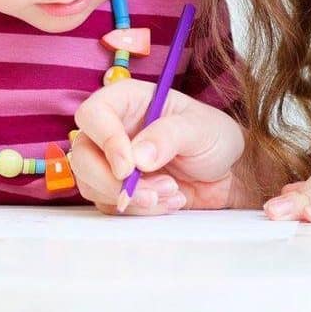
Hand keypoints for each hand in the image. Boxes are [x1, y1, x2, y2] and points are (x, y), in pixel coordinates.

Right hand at [70, 79, 244, 213]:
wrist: (228, 174)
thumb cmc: (215, 138)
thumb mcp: (201, 128)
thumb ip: (169, 136)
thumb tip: (138, 156)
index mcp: (128, 101)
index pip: (93, 114)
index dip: (105, 140)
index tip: (128, 166)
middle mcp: (113, 129)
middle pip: (81, 154)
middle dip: (112, 180)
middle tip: (150, 192)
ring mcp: (112, 161)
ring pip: (90, 183)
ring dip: (131, 197)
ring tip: (172, 192)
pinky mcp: (117, 188)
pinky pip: (110, 204)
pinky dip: (139, 210)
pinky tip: (170, 201)